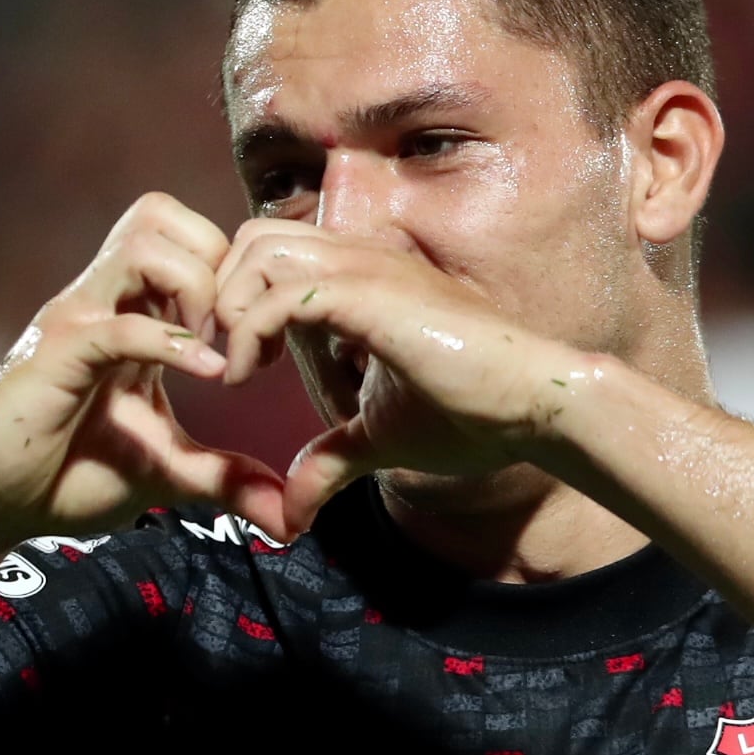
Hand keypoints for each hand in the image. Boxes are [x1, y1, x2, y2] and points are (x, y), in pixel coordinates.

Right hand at [0, 193, 292, 551]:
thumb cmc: (67, 477)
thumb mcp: (166, 473)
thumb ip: (225, 479)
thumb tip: (290, 516)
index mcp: (129, 312)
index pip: (185, 239)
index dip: (233, 278)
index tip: (254, 349)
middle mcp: (100, 301)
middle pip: (163, 215)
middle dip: (217, 267)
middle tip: (233, 337)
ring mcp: (77, 320)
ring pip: (144, 243)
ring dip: (196, 290)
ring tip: (213, 352)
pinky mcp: (57, 355)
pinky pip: (120, 324)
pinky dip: (171, 345)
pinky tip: (206, 377)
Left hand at [210, 220, 604, 531]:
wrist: (533, 406)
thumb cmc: (472, 414)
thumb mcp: (379, 440)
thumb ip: (330, 461)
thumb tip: (292, 515)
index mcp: (359, 278)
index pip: (269, 253)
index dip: (238, 301)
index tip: (239, 364)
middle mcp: (358, 259)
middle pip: (251, 239)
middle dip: (220, 297)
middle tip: (227, 362)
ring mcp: (365, 270)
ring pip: (258, 251)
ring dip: (230, 309)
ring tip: (238, 368)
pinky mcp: (371, 296)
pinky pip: (281, 292)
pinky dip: (249, 330)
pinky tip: (253, 376)